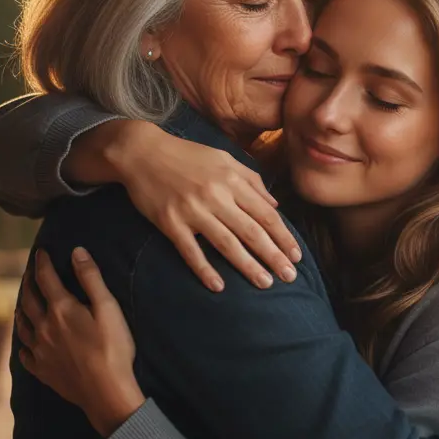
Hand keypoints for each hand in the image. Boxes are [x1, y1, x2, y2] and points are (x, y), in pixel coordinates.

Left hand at [17, 247, 144, 436]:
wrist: (106, 391)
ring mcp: (41, 351)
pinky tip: (25, 345)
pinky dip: (23, 345)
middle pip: (29, 300)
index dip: (43, 263)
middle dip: (29, 283)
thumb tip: (77, 252)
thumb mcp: (108, 308)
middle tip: (30, 273)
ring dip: (21, 310)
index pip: (46, 279)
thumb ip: (91, 279)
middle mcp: (44, 328)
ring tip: (22, 304)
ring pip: (23, 326)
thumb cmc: (112, 348)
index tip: (40, 252)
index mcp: (61, 309)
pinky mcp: (43, 371)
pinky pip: (25, 355)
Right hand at [104, 121, 301, 292]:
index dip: (283, 236)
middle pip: (252, 231)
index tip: (296, 255)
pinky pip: (190, 251)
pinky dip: (204, 269)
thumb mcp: (223, 158)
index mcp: (232, 180)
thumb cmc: (186, 155)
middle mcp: (216, 196)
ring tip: (265, 284)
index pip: (266, 213)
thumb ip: (252, 180)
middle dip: (273, 256)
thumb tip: (276, 204)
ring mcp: (192, 210)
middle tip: (290, 277)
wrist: (142, 152)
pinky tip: (218, 286)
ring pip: (227, 243)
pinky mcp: (170, 223)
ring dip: (248, 266)